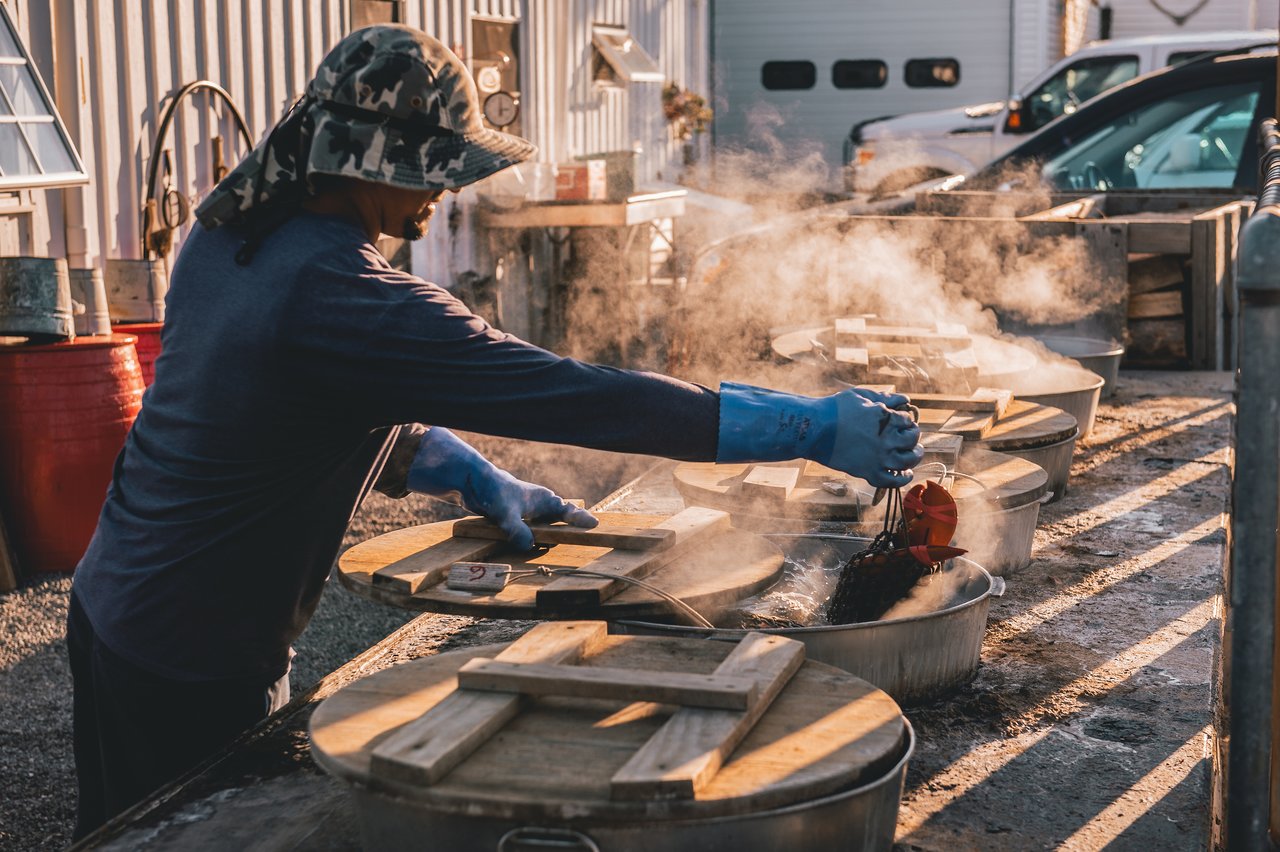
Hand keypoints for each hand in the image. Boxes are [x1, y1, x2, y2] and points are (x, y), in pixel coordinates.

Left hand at [407, 428, 596, 549]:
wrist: (473, 482)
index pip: (568, 511)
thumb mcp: (506, 514)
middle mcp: (540, 505)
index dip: (581, 519)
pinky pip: (533, 529)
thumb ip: (517, 530)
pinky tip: (536, 546)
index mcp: (544, 499)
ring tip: (565, 544)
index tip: (595, 525)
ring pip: (548, 524)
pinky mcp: (518, 517)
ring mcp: (530, 511)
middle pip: (562, 518)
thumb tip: (529, 546)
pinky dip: (538, 536)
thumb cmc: (493, 491)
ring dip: (554, 533)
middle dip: (573, 526)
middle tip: (588, 535)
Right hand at [822, 390, 921, 487]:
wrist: (814, 429)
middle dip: (913, 436)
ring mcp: (878, 457)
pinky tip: (905, 473)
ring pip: (908, 460)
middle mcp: (886, 439)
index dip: (906, 420)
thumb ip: (885, 398)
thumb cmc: (835, 409)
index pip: (908, 420)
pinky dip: (902, 478)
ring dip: (915, 456)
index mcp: (886, 418)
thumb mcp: (861, 396)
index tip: (901, 421)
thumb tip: (905, 399)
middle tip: (910, 436)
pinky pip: (893, 481)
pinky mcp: (868, 472)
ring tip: (915, 453)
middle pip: (912, 439)